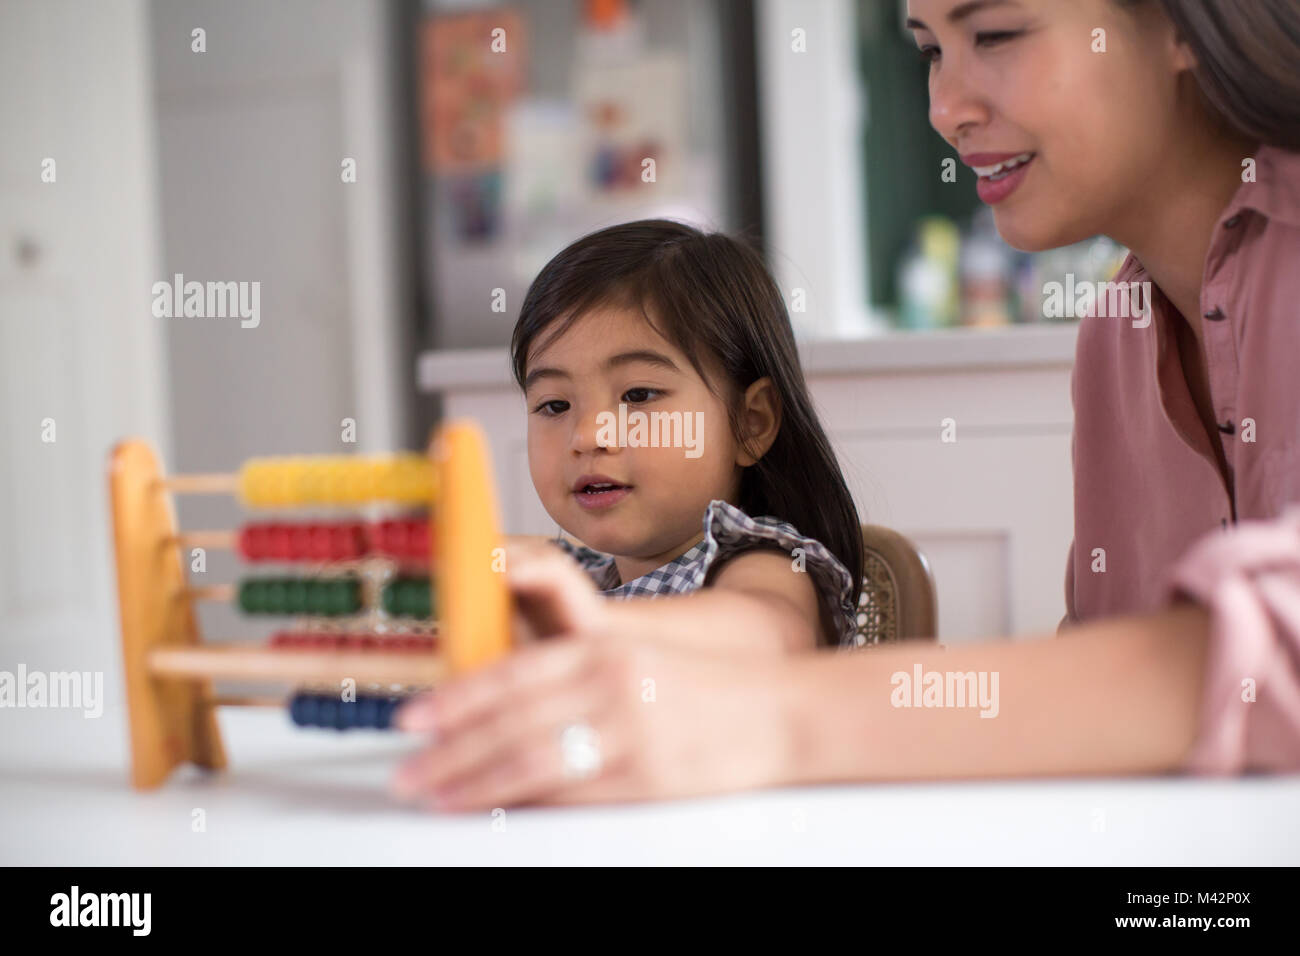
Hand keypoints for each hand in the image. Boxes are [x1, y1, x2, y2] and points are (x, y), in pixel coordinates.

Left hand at [390, 547, 795, 808]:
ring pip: (533, 761)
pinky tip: (499, 811)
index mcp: (603, 648)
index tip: (414, 718)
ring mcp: (629, 734)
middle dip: (451, 750)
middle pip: (512, 721)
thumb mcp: (630, 662)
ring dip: (475, 783)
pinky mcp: (647, 780)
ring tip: (436, 796)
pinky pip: (573, 796)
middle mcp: (611, 685)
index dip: (458, 698)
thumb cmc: (700, 690)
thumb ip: (569, 679)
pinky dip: (528, 806)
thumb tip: (495, 715)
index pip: (513, 674)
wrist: (777, 714)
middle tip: (408, 771)